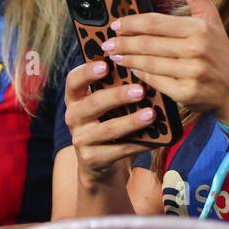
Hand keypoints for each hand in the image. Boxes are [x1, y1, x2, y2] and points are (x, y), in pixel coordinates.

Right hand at [64, 60, 161, 184]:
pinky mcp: (91, 159)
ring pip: (108, 129)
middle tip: (140, 91)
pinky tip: (155, 138)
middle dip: (118, 96)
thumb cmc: (107, 122)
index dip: (87, 72)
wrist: (98, 163)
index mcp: (75, 98)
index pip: (74, 80)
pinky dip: (139, 144)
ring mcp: (80, 139)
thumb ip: (114, 89)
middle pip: (94, 103)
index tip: (105, 65)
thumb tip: (144, 74)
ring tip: (151, 114)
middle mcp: (73, 117)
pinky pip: (119, 150)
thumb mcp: (105, 106)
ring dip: (131, 121)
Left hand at [99, 0, 228, 124]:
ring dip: (127, 59)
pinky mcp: (186, 93)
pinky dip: (141, 75)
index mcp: (199, 28)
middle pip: (148, 44)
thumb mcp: (211, 18)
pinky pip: (155, 82)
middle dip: (123, 43)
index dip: (131, 23)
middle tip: (108, 43)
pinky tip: (133, 70)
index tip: (116, 25)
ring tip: (115, 56)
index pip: (155, 23)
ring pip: (148, 63)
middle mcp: (196, 50)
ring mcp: (191, 73)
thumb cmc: (219, 50)